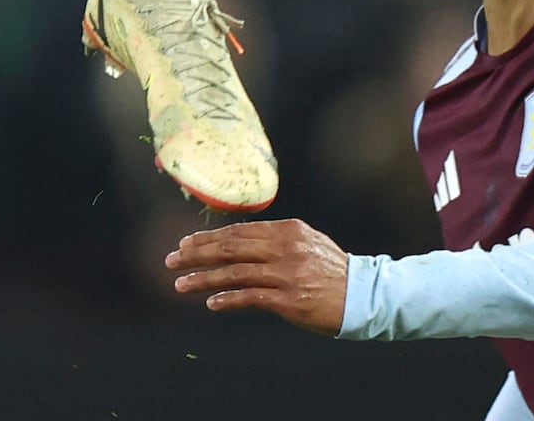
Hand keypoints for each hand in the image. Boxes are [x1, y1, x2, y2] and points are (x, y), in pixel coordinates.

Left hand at [167, 219, 349, 333]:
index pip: (237, 231)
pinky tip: (211, 303)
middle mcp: (284, 247)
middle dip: (197, 254)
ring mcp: (286, 273)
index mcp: (286, 230)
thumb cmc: (331, 269)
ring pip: (235, 272)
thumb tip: (242, 240)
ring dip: (204, 279)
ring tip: (181, 285)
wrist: (361, 295)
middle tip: (172, 260)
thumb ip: (276, 239)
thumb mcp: (306, 242)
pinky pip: (252, 297)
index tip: (185, 244)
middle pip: (231, 248)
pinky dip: (229, 299)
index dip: (208, 238)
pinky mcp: (290, 299)